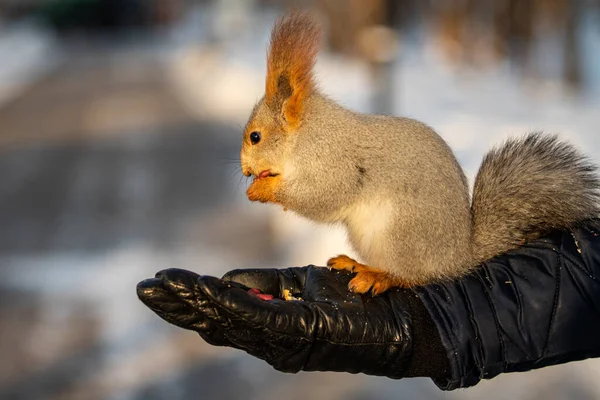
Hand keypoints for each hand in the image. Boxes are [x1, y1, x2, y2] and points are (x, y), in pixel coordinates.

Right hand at [136, 266, 416, 376]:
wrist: (401, 320)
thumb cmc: (352, 301)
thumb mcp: (299, 286)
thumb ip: (262, 286)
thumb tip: (223, 282)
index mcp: (269, 325)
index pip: (219, 315)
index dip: (188, 302)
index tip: (158, 284)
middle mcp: (271, 339)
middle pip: (215, 322)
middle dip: (179, 306)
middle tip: (145, 288)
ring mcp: (287, 338)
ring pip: (230, 321)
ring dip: (195, 303)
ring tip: (163, 288)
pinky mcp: (305, 331)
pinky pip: (261, 317)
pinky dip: (230, 303)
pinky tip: (206, 291)